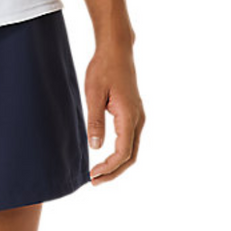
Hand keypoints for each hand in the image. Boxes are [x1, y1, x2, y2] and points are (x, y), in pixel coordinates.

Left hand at [85, 38, 143, 184]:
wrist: (117, 49)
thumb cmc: (104, 68)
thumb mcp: (93, 94)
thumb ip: (95, 121)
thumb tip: (95, 147)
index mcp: (129, 116)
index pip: (123, 153)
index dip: (109, 168)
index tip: (92, 175)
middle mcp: (138, 119)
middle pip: (130, 156)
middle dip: (113, 172)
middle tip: (94, 181)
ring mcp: (138, 116)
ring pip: (132, 149)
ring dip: (117, 164)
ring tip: (99, 173)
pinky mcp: (133, 112)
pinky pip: (130, 139)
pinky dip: (120, 153)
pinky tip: (107, 156)